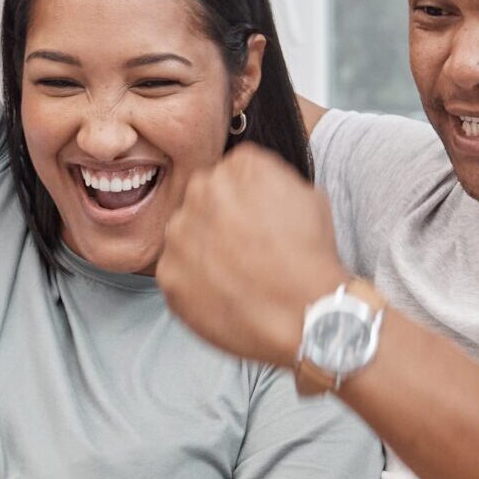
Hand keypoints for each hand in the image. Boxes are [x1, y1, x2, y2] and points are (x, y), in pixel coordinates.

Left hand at [158, 143, 347, 367]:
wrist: (301, 313)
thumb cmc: (310, 258)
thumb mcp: (309, 197)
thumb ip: (271, 180)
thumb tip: (254, 187)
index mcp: (240, 165)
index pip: (231, 172)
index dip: (245, 200)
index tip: (255, 220)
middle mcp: (203, 189)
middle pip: (202, 197)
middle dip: (217, 218)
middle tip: (242, 248)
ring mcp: (180, 230)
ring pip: (185, 233)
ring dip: (202, 247)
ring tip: (234, 273)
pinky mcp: (168, 270)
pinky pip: (175, 269)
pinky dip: (193, 281)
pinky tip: (222, 291)